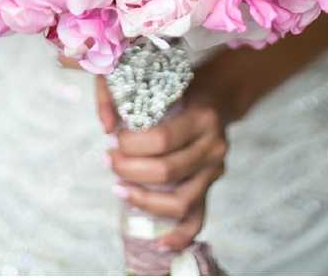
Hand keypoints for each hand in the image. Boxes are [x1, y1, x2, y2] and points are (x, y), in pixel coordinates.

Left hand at [95, 76, 227, 251]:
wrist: (220, 95)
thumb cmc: (186, 89)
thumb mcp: (167, 84)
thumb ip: (139, 101)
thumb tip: (106, 124)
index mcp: (203, 118)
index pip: (162, 139)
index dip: (132, 144)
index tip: (113, 139)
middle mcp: (213, 147)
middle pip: (167, 171)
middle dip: (129, 169)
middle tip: (108, 159)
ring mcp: (215, 170)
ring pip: (180, 200)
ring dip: (144, 199)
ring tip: (119, 187)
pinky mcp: (212, 186)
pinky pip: (198, 218)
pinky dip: (179, 235)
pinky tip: (160, 243)